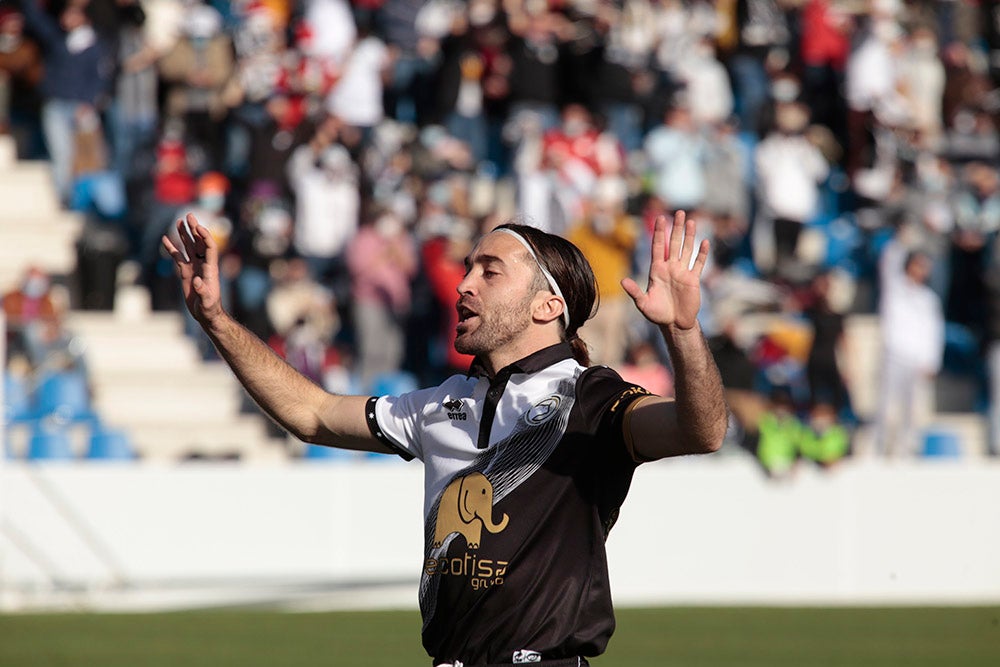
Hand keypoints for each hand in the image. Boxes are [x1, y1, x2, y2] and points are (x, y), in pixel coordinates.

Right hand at [161, 213, 222, 325]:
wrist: (205, 314)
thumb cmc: (209, 309)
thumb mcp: (207, 302)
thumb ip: (203, 291)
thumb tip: (197, 281)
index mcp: (211, 268)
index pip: (210, 247)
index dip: (205, 236)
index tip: (198, 227)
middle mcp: (203, 264)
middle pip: (199, 242)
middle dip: (194, 229)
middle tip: (189, 215)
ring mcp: (194, 266)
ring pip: (189, 246)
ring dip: (184, 234)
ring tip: (179, 221)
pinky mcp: (186, 272)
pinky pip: (178, 256)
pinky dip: (172, 248)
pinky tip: (165, 239)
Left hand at [621, 211, 709, 330]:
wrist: (674, 324)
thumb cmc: (657, 314)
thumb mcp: (643, 303)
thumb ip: (634, 292)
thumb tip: (622, 281)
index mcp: (657, 270)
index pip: (658, 247)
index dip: (659, 233)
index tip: (660, 218)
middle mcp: (670, 268)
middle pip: (674, 243)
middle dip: (676, 228)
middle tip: (679, 212)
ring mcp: (682, 272)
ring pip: (687, 250)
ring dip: (690, 236)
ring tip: (691, 221)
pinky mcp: (693, 280)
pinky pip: (698, 264)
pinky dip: (702, 253)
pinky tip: (705, 242)